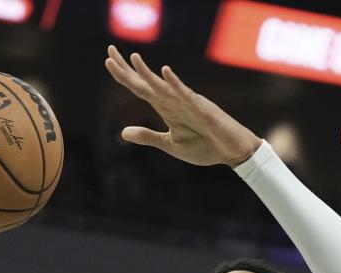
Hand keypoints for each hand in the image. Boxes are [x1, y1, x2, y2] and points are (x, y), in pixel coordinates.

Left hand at [104, 45, 260, 166]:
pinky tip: (165, 72)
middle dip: (129, 69)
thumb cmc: (205, 147)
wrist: (231, 152)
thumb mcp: (170, 145)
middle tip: (110, 51)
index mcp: (166, 108)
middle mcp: (174, 101)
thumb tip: (122, 132)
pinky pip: (186, 94)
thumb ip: (148, 136)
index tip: (108, 62)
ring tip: (133, 58)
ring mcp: (188, 102)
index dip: (124, 76)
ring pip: (163, 86)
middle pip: (147, 82)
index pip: (140, 88)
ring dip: (148, 73)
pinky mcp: (201, 108)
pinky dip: (175, 84)